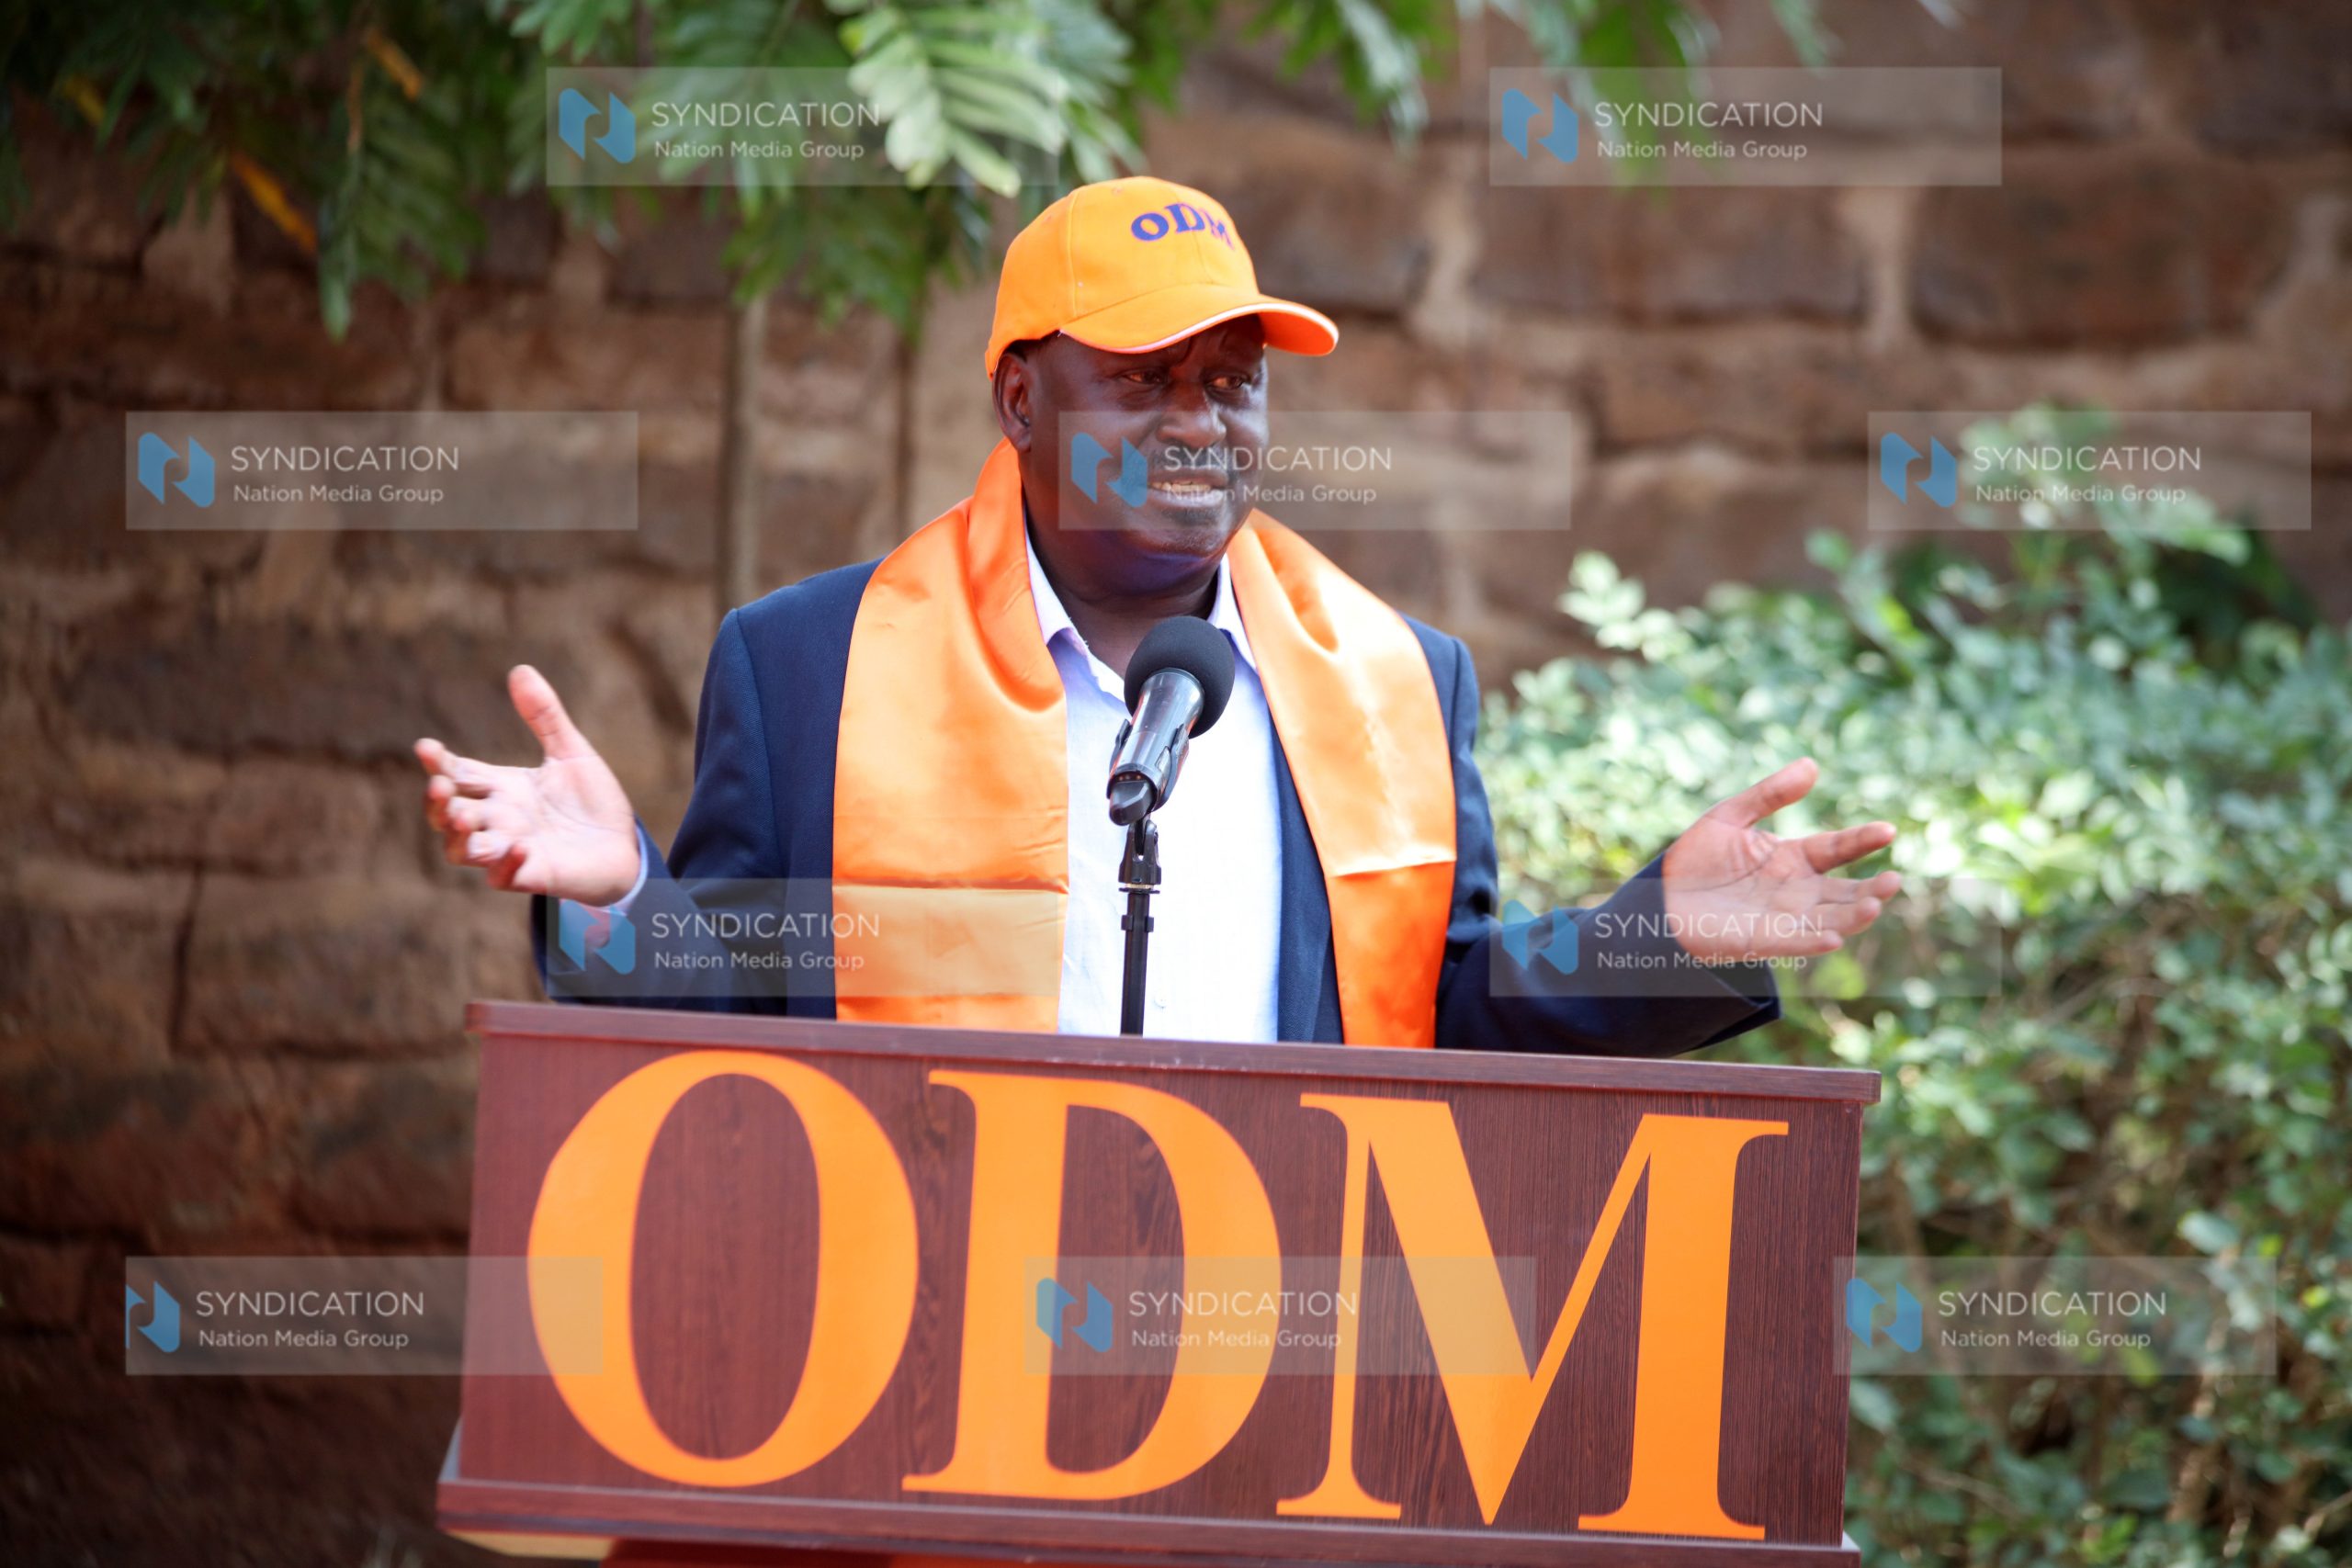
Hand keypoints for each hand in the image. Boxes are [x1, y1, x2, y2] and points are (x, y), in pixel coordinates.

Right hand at [415, 665, 640, 903]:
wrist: (623, 847)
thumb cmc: (591, 803)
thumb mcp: (570, 753)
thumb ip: (545, 717)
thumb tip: (520, 669)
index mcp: (501, 788)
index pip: (458, 774)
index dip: (438, 764)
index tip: (426, 747)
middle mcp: (498, 820)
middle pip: (448, 815)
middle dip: (438, 802)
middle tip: (440, 786)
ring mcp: (510, 850)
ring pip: (462, 851)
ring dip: (457, 836)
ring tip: (464, 817)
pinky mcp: (532, 875)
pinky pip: (503, 878)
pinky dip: (506, 864)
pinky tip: (520, 846)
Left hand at [1660, 758, 1900, 962]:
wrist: (1659, 897)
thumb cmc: (1696, 858)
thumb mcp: (1731, 816)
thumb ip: (1770, 795)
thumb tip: (1811, 765)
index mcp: (1794, 858)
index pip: (1837, 848)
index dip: (1863, 839)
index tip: (1887, 830)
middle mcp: (1798, 891)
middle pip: (1846, 891)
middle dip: (1872, 888)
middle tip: (1893, 880)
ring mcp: (1783, 919)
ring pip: (1831, 919)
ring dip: (1854, 916)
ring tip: (1874, 904)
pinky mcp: (1761, 941)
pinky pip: (1794, 943)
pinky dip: (1815, 941)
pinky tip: (1834, 937)